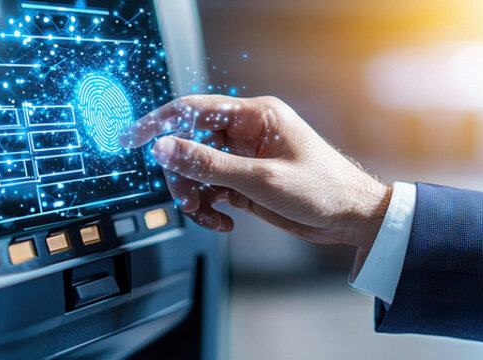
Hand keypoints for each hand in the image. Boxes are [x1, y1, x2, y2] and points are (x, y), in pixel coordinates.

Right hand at [119, 95, 390, 253]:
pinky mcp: (246, 182)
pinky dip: (209, 207)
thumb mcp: (260, 178)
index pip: (194, 110)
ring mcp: (245, 158)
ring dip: (195, 195)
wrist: (352, 219)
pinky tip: (222, 222)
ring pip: (198, 171)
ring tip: (208, 215)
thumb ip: (209, 164)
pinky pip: (211, 190)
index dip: (159, 124)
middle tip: (185, 199)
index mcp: (255, 115)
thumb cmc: (323, 189)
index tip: (131, 139)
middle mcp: (247, 132)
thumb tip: (165, 147)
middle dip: (183, 174)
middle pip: (190, 145)